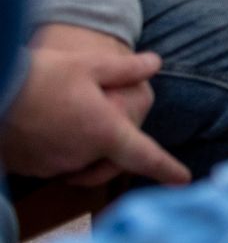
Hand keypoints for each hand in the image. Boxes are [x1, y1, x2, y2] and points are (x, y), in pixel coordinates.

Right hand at [1, 31, 189, 186]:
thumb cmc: (39, 75)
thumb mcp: (88, 64)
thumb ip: (126, 68)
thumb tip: (155, 63)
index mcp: (104, 132)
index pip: (144, 156)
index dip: (167, 168)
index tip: (183, 179)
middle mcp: (81, 156)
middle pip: (111, 160)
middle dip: (116, 147)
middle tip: (107, 112)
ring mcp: (52, 166)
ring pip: (81, 164)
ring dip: (85, 147)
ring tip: (71, 114)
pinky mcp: (28, 168)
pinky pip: (54, 164)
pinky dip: (59, 150)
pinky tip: (48, 125)